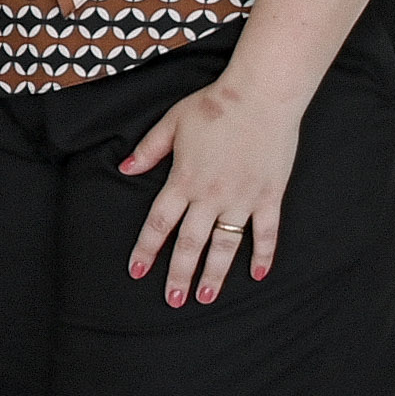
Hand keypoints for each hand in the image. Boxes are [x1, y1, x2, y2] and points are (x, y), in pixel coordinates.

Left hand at [122, 73, 303, 306]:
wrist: (261, 96)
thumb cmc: (215, 105)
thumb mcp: (172, 123)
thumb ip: (149, 150)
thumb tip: (125, 168)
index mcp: (183, 180)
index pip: (159, 224)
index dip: (146, 249)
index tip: (137, 272)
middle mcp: (210, 196)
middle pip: (190, 243)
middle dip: (179, 274)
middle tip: (173, 300)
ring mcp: (242, 198)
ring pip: (225, 244)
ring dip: (215, 273)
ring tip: (205, 297)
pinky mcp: (269, 195)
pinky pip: (266, 232)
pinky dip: (262, 255)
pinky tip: (257, 274)